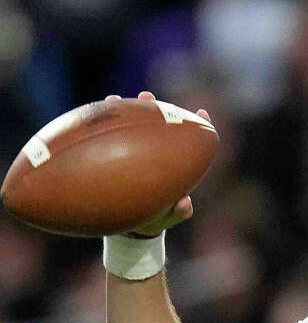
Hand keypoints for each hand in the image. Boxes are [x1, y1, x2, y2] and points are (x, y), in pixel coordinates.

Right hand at [103, 91, 210, 237]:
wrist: (130, 227)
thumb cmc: (152, 219)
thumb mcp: (166, 217)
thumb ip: (178, 213)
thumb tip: (184, 203)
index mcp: (174, 164)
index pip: (189, 141)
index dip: (198, 125)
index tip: (202, 113)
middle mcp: (155, 153)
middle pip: (158, 126)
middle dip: (154, 108)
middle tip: (147, 96)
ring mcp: (133, 152)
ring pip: (131, 128)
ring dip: (124, 111)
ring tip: (115, 98)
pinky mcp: (114, 156)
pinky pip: (107, 141)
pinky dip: (101, 130)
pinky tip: (90, 120)